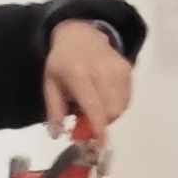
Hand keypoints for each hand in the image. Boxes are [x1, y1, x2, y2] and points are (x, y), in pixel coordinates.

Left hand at [41, 18, 133, 139]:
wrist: (80, 34)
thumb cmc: (62, 61)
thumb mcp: (50, 84)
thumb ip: (54, 110)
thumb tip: (58, 134)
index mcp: (78, 74)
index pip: (93, 107)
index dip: (98, 128)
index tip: (98, 143)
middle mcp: (101, 71)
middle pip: (111, 111)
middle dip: (101, 122)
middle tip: (88, 120)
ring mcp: (117, 69)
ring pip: (121, 107)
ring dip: (109, 114)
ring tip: (96, 105)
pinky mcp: (127, 69)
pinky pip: (127, 98)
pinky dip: (117, 104)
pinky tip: (105, 96)